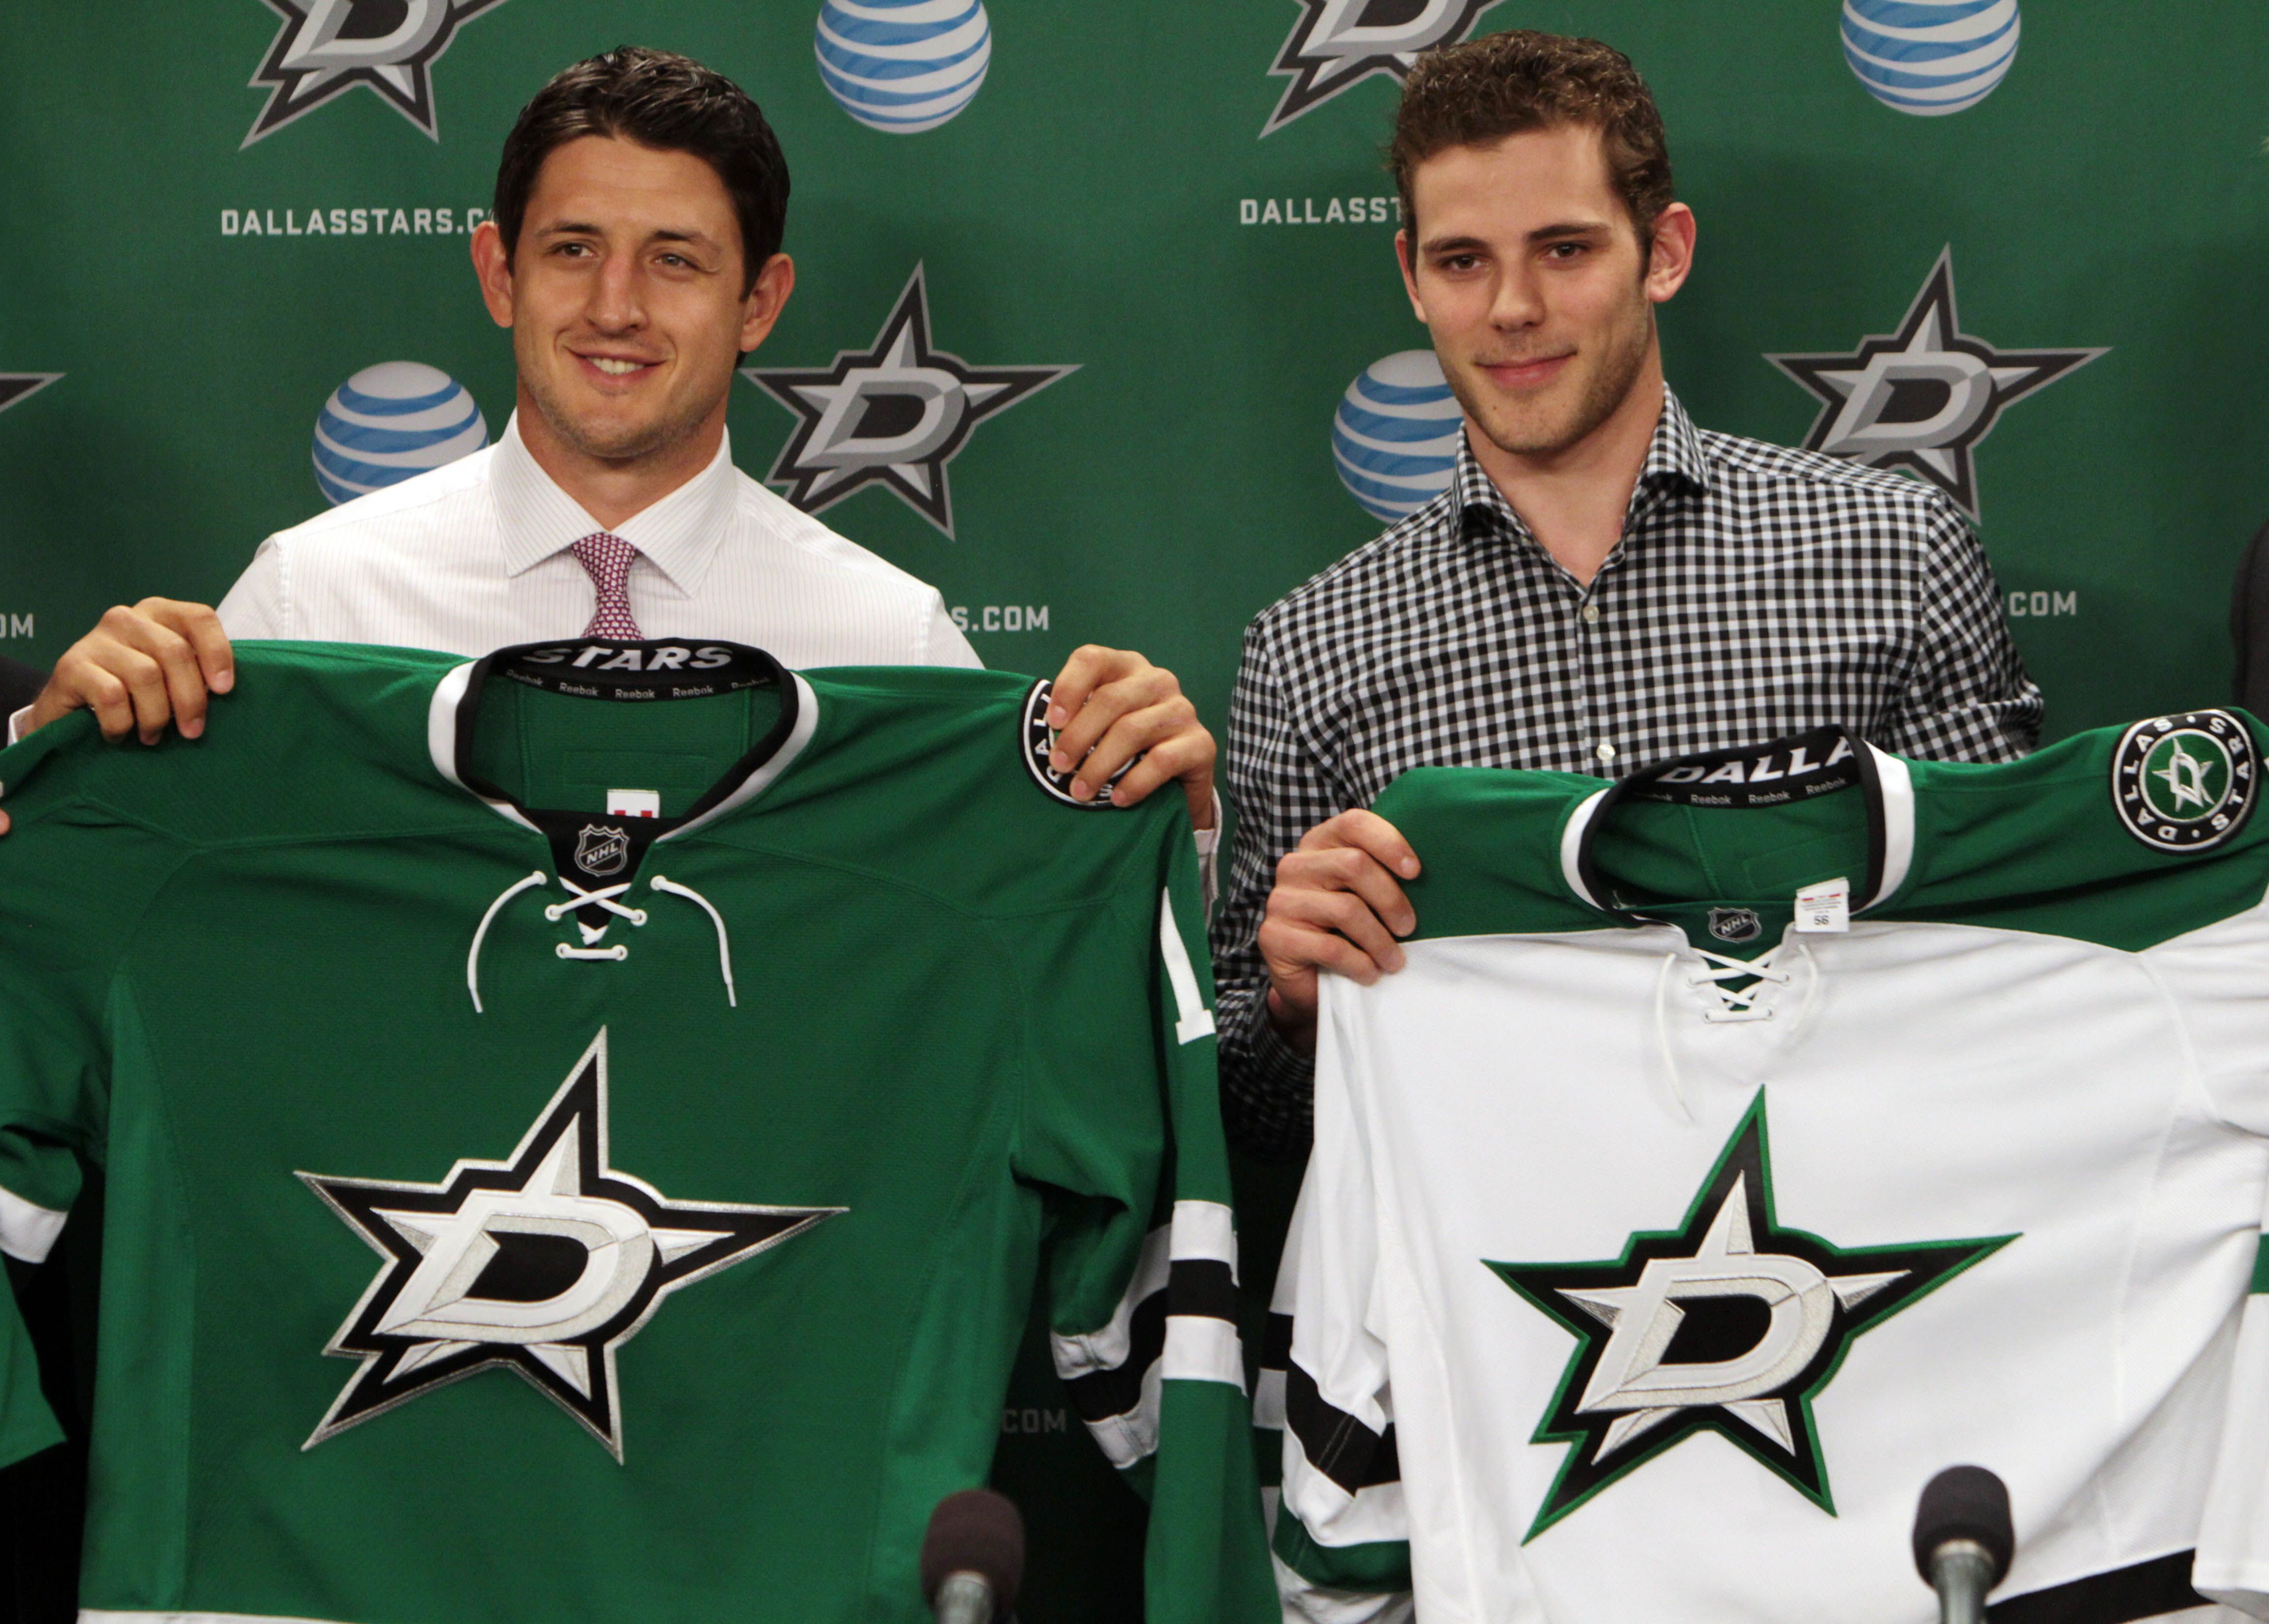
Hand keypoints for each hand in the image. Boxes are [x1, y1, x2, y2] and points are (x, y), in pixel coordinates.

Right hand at [26, 600, 233, 745]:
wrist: (70, 711)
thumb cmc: (135, 695)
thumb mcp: (170, 677)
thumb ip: (196, 672)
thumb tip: (225, 689)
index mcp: (158, 614)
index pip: (199, 617)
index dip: (218, 653)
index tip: (224, 690)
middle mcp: (126, 618)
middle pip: (175, 651)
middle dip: (190, 699)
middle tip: (191, 732)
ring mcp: (95, 639)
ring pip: (146, 675)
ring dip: (156, 716)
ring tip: (152, 737)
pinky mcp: (70, 665)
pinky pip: (111, 695)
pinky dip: (122, 723)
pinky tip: (120, 734)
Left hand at [1043, 646, 1216, 829]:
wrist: (1176, 784)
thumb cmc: (1125, 750)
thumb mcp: (1098, 726)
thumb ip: (1075, 720)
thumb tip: (1037, 731)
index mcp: (1127, 667)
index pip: (1092, 659)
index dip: (1068, 687)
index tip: (1051, 722)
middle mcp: (1158, 680)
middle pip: (1110, 700)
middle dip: (1078, 736)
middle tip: (1059, 766)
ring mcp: (1182, 710)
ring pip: (1132, 731)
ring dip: (1100, 765)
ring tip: (1080, 792)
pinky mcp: (1201, 743)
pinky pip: (1162, 761)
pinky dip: (1134, 783)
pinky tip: (1117, 799)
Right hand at [1257, 810, 1421, 1054]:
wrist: (1309, 978)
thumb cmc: (1346, 931)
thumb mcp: (1365, 895)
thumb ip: (1383, 874)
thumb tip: (1431, 871)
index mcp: (1320, 844)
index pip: (1354, 823)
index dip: (1389, 842)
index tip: (1416, 872)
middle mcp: (1296, 865)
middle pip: (1354, 864)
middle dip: (1391, 899)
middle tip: (1409, 927)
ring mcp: (1281, 900)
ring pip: (1346, 909)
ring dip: (1381, 940)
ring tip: (1395, 961)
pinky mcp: (1275, 936)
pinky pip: (1331, 947)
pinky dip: (1360, 964)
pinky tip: (1371, 974)